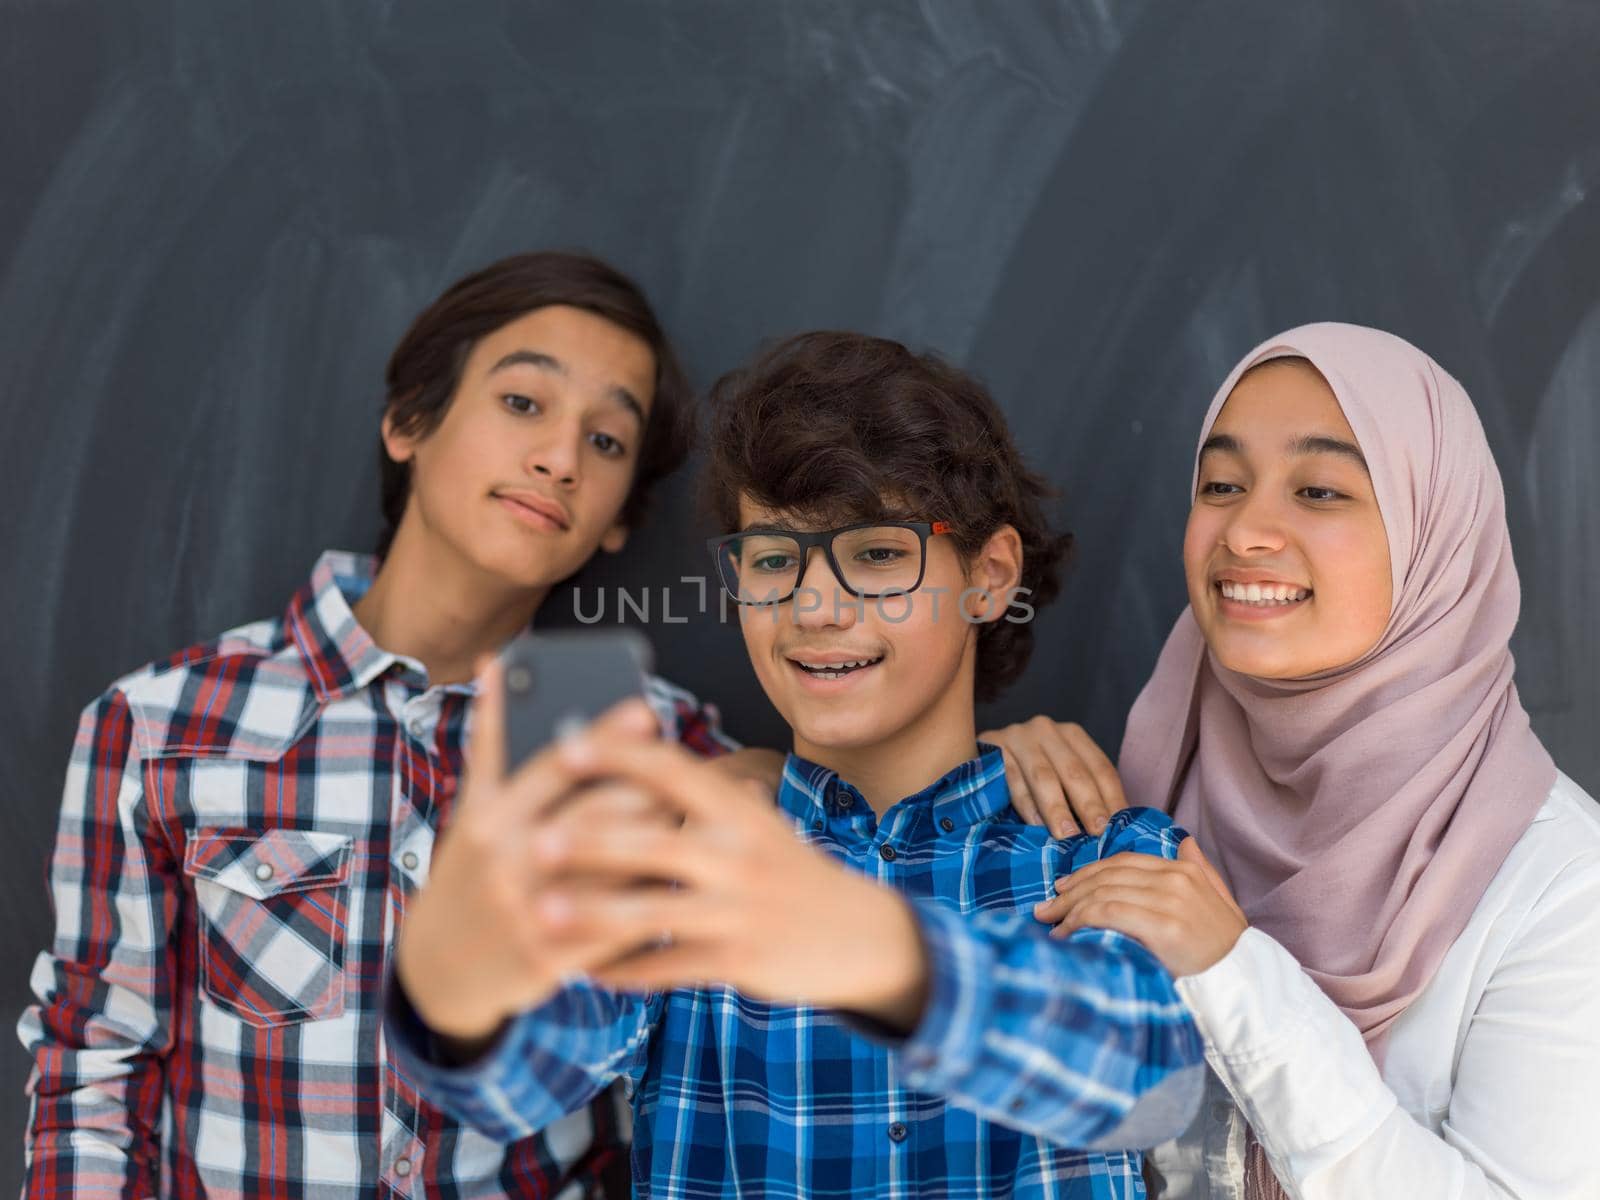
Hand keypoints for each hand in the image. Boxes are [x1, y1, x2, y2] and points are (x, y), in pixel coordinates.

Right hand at [394, 658, 666, 1045]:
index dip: (604, 736)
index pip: (555, 765)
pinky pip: (617, 922)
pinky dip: (652, 899)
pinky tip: (679, 881)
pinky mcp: (551, 957)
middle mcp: (505, 859)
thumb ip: (491, 739)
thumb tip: (496, 661)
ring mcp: (528, 910)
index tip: (646, 711)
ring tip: (689, 823)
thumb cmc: (468, 872)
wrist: (436, 968)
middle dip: (647, 791)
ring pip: (616, 867)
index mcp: (487, 816)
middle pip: (596, 813)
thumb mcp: (471, 808)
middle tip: (684, 775)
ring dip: (659, 844)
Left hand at [530, 733, 930, 1031]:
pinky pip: (669, 966)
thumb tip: (627, 756)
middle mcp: (740, 853)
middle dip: (591, 841)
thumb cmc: (783, 870)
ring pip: (653, 911)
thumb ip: (699, 798)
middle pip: (654, 841)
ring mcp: (740, 909)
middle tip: (535, 840)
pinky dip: (623, 969)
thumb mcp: (755, 822)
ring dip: (592, 913)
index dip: (620, 756)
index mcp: (738, 810)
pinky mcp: (740, 960)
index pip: (674, 770)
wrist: (857, 934)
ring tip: (542, 914)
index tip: (566, 746)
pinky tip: (586, 970)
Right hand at [979, 716, 1125, 837]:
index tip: (1119, 828)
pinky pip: (1012, 780)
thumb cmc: (1028, 774)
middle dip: (1088, 805)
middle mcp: (1047, 730)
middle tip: (1098, 833)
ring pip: (1043, 776)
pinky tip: (1035, 826)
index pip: (1100, 767)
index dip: (1112, 799)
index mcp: (1072, 735)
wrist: (981, 759)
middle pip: (1074, 771)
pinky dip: (1026, 804)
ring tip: (1067, 835)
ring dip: (1057, 808)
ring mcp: (1018, 737)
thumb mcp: (1060, 775)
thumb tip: (1114, 828)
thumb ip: (1083, 793)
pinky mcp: (993, 749)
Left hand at [1031, 839, 1246, 976]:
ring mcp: (1170, 900)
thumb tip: (1184, 842)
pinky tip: (1067, 935)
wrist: (1247, 985)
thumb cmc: (1228, 953)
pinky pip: (1108, 912)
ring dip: (1069, 909)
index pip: (1122, 863)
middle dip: (1070, 892)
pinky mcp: (1163, 925)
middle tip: (1045, 909)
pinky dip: (1080, 921)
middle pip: (1107, 876)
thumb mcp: (1221, 903)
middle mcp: (1176, 878)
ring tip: (1050, 925)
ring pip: (1103, 892)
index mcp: (1185, 871)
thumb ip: (1202, 870)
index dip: (1087, 873)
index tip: (1062, 888)